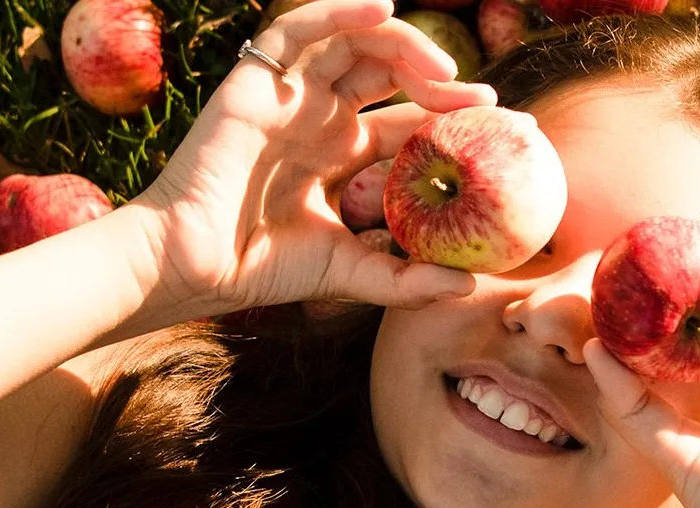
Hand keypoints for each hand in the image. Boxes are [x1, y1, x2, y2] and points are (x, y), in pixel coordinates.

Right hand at [128, 0, 495, 319]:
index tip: (506, 131)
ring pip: (356, 44)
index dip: (455, 122)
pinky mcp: (257, 79)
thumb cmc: (261, 271)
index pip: (408, 124)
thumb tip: (470, 287)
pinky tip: (383, 8)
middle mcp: (318, 118)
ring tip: (444, 75)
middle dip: (441, 83)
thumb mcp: (349, 273)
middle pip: (391, 77)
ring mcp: (289, 95)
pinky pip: (302, 27)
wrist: (193, 263)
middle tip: (484, 105)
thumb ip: (405, 279)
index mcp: (340, 156)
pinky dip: (342, 10)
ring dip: (405, 45)